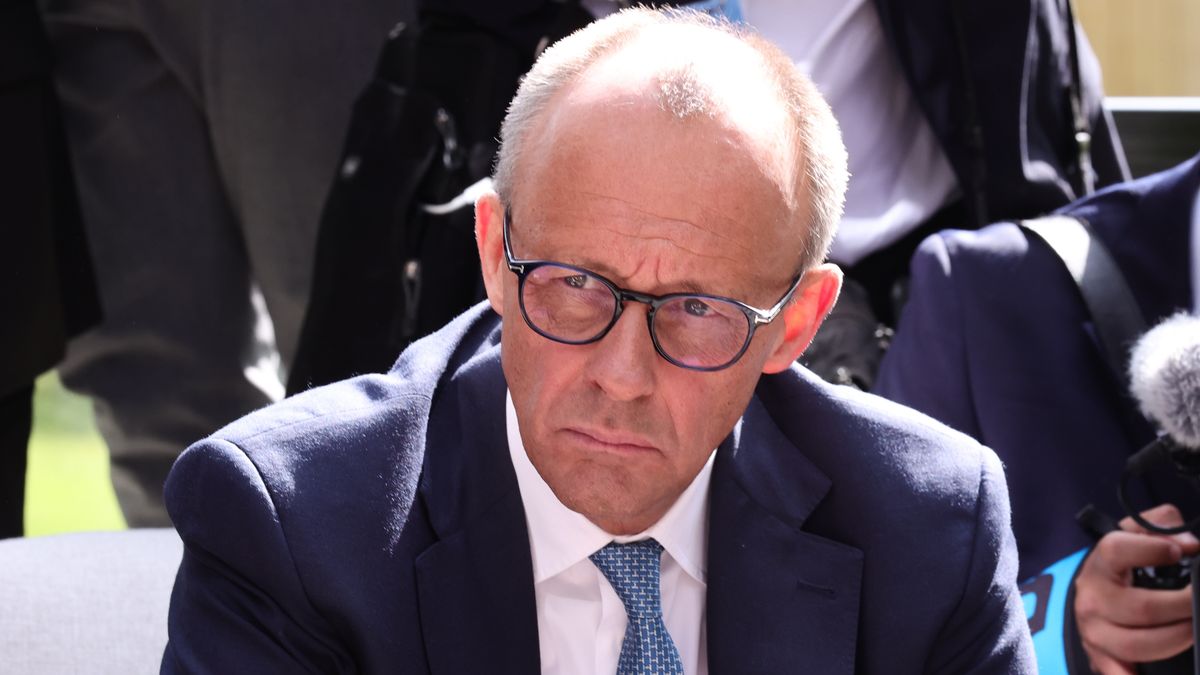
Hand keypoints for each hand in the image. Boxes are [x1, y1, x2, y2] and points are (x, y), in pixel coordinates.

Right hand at [1074, 504, 1199, 673]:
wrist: (1089, 597)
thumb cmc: (1120, 565)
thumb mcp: (1133, 536)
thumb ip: (1159, 525)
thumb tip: (1188, 543)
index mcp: (1100, 564)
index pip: (1116, 551)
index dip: (1151, 550)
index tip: (1180, 551)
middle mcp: (1093, 600)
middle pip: (1142, 608)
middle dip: (1184, 605)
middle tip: (1199, 598)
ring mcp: (1096, 632)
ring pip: (1139, 644)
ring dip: (1178, 637)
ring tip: (1193, 627)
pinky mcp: (1101, 657)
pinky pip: (1117, 673)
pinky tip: (1145, 674)